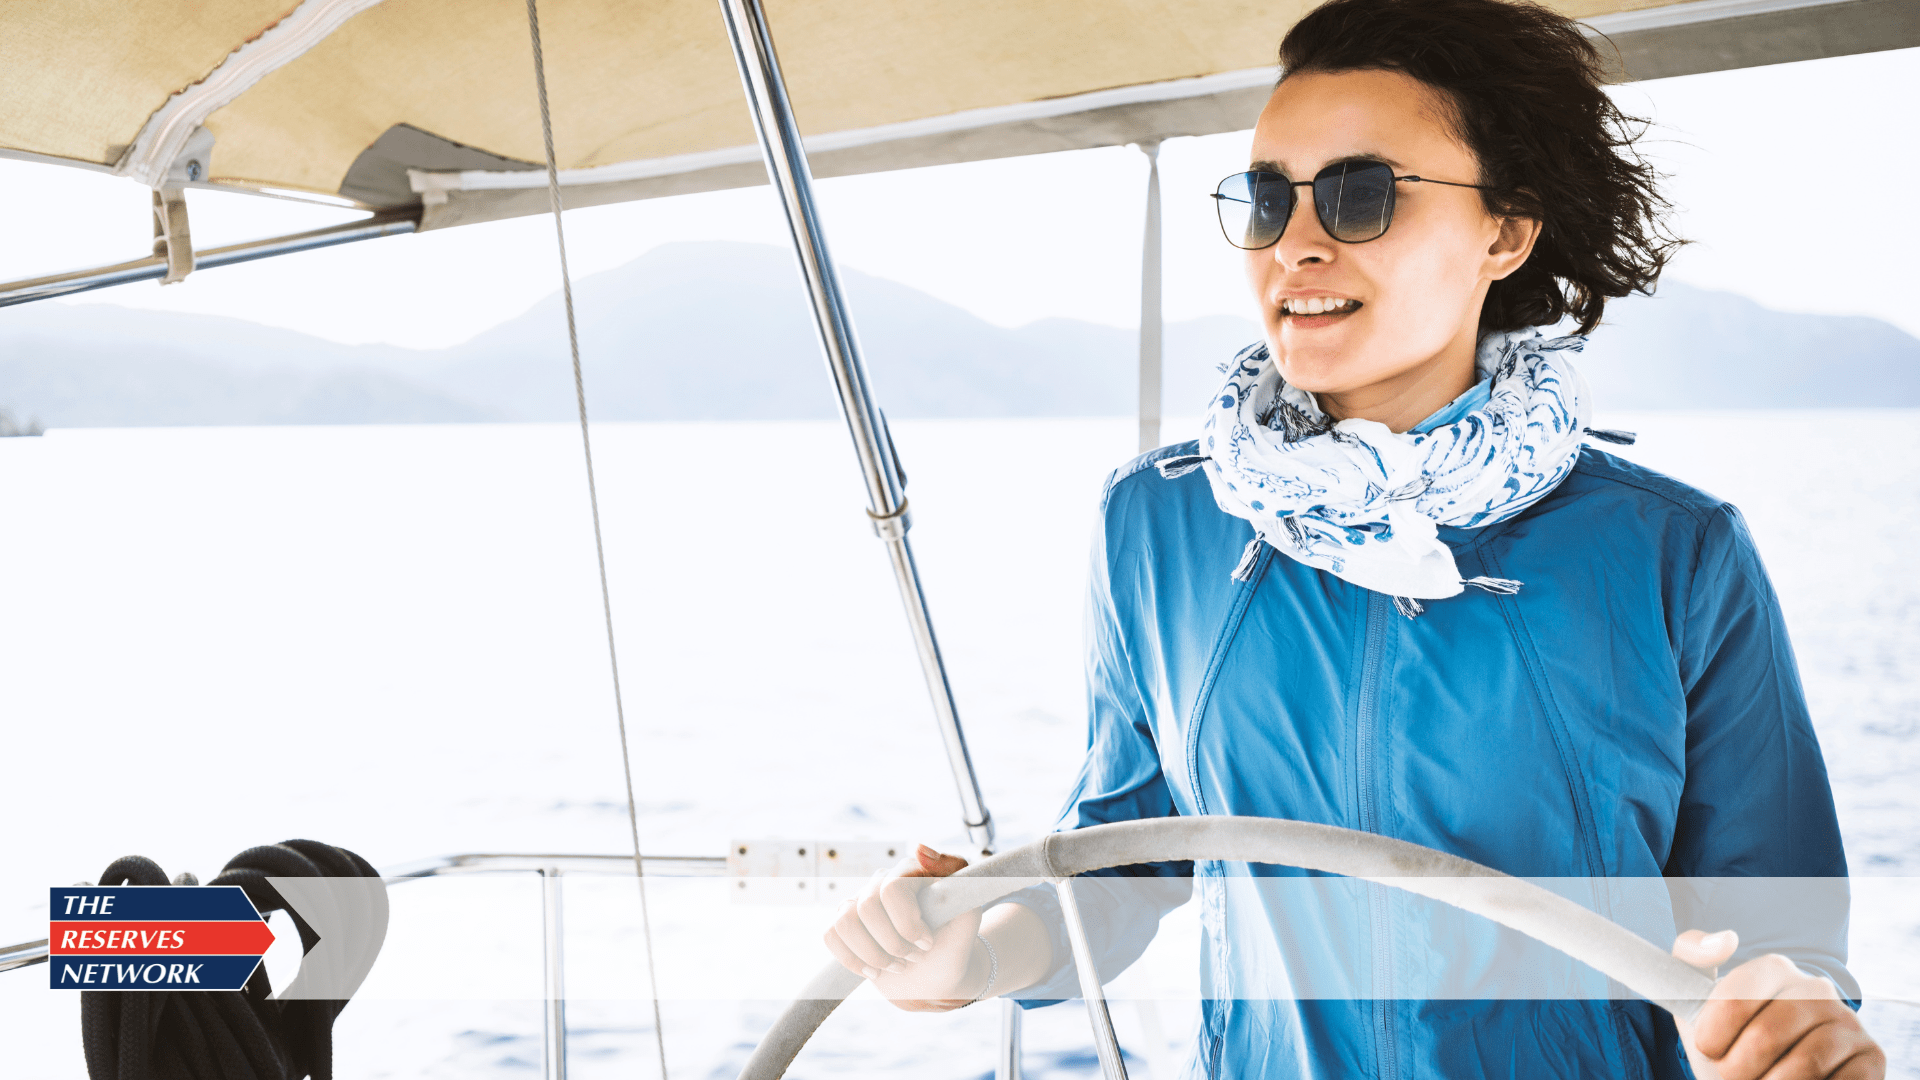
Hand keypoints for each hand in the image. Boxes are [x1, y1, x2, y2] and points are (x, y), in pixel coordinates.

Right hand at [823, 844, 988, 1012]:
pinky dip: (852, 960)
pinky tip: (875, 970)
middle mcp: (882, 880)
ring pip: (844, 922)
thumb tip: (918, 848)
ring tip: (897, 964)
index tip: (927, 941)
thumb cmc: (955, 941)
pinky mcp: (845, 924)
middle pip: (867, 908)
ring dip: (873, 955)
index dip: (907, 922)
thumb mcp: (969, 913)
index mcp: (912, 871)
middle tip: (915, 956)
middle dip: (893, 943)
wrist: (939, 974)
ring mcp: (860, 901)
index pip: (893, 889)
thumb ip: (957, 876)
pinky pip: (830, 935)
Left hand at [1671, 929, 1884, 1079]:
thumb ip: (1692, 955)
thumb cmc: (1728, 1039)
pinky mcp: (1872, 1056)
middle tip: (1734, 1075)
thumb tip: (1727, 938)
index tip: (1708, 1049)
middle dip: (1738, 1068)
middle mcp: (1817, 988)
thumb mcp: (1696, 998)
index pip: (1734, 1000)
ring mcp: (1848, 1021)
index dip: (1713, 1034)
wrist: (1760, 1075)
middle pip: (1766, 1037)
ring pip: (1804, 1066)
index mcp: (1774, 968)